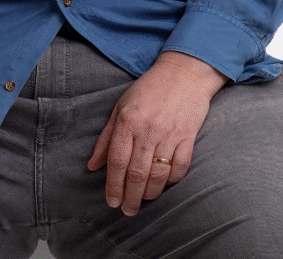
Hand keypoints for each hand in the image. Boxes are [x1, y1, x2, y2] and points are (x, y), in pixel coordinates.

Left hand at [87, 51, 227, 216]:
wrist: (184, 72)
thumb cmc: (149, 89)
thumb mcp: (121, 106)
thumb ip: (106, 137)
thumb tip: (93, 165)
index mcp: (128, 120)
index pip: (117, 161)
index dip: (113, 185)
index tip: (111, 201)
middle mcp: (148, 129)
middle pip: (136, 173)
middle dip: (130, 197)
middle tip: (127, 210)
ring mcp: (170, 134)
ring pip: (158, 175)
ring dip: (149, 194)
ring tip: (143, 201)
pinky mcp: (188, 137)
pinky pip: (180, 168)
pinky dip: (172, 181)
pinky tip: (164, 184)